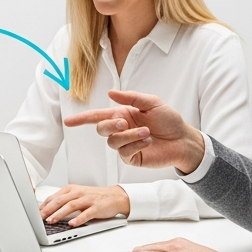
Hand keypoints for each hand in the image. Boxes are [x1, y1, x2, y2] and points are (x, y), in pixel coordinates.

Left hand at [39, 184, 129, 224]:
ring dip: (60, 214)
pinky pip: (86, 214)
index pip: (54, 197)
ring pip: (71, 206)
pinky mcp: (96, 208)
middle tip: (39, 217)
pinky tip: (72, 224)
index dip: (43, 206)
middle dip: (48, 209)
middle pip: (60, 201)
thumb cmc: (94, 197)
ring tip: (51, 221)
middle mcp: (78, 193)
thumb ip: (63, 201)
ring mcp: (87, 200)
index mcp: (71, 189)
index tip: (34, 213)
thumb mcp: (76, 195)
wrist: (115, 196)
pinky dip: (78, 219)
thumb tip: (46, 210)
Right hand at [64, 90, 205, 172]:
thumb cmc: (169, 120)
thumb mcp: (152, 103)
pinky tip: (148, 140)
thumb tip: (111, 93)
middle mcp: (121, 130)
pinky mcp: (132, 157)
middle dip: (109, 125)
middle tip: (123, 122)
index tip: (68, 122)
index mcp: (122, 115)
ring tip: (147, 132)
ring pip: (112, 142)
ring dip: (129, 135)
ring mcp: (125, 145)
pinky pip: (124, 152)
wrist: (183, 140)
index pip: (97, 116)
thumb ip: (131, 97)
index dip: (81, 119)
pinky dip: (135, 144)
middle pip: (101, 129)